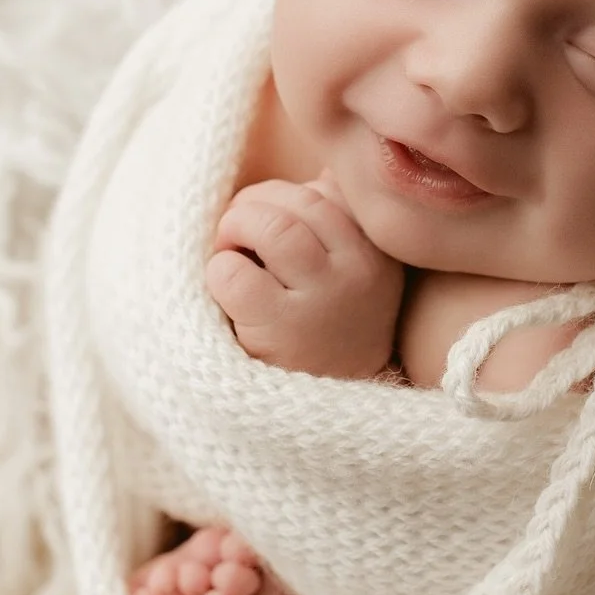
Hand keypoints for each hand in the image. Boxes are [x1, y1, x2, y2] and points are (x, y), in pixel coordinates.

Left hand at [205, 170, 404, 377]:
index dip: (282, 197)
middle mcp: (358, 272)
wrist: (331, 423)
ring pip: (272, 227)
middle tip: (235, 237)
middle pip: (297, 203)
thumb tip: (320, 171)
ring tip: (228, 255)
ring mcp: (323, 300)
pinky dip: (218, 272)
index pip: (326, 192)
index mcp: (376, 253)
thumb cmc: (328, 336)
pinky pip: (235, 272)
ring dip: (235, 231)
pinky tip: (225, 294)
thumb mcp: (354, 280)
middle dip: (252, 209)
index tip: (266, 223)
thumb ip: (339, 227)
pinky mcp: (283, 328)